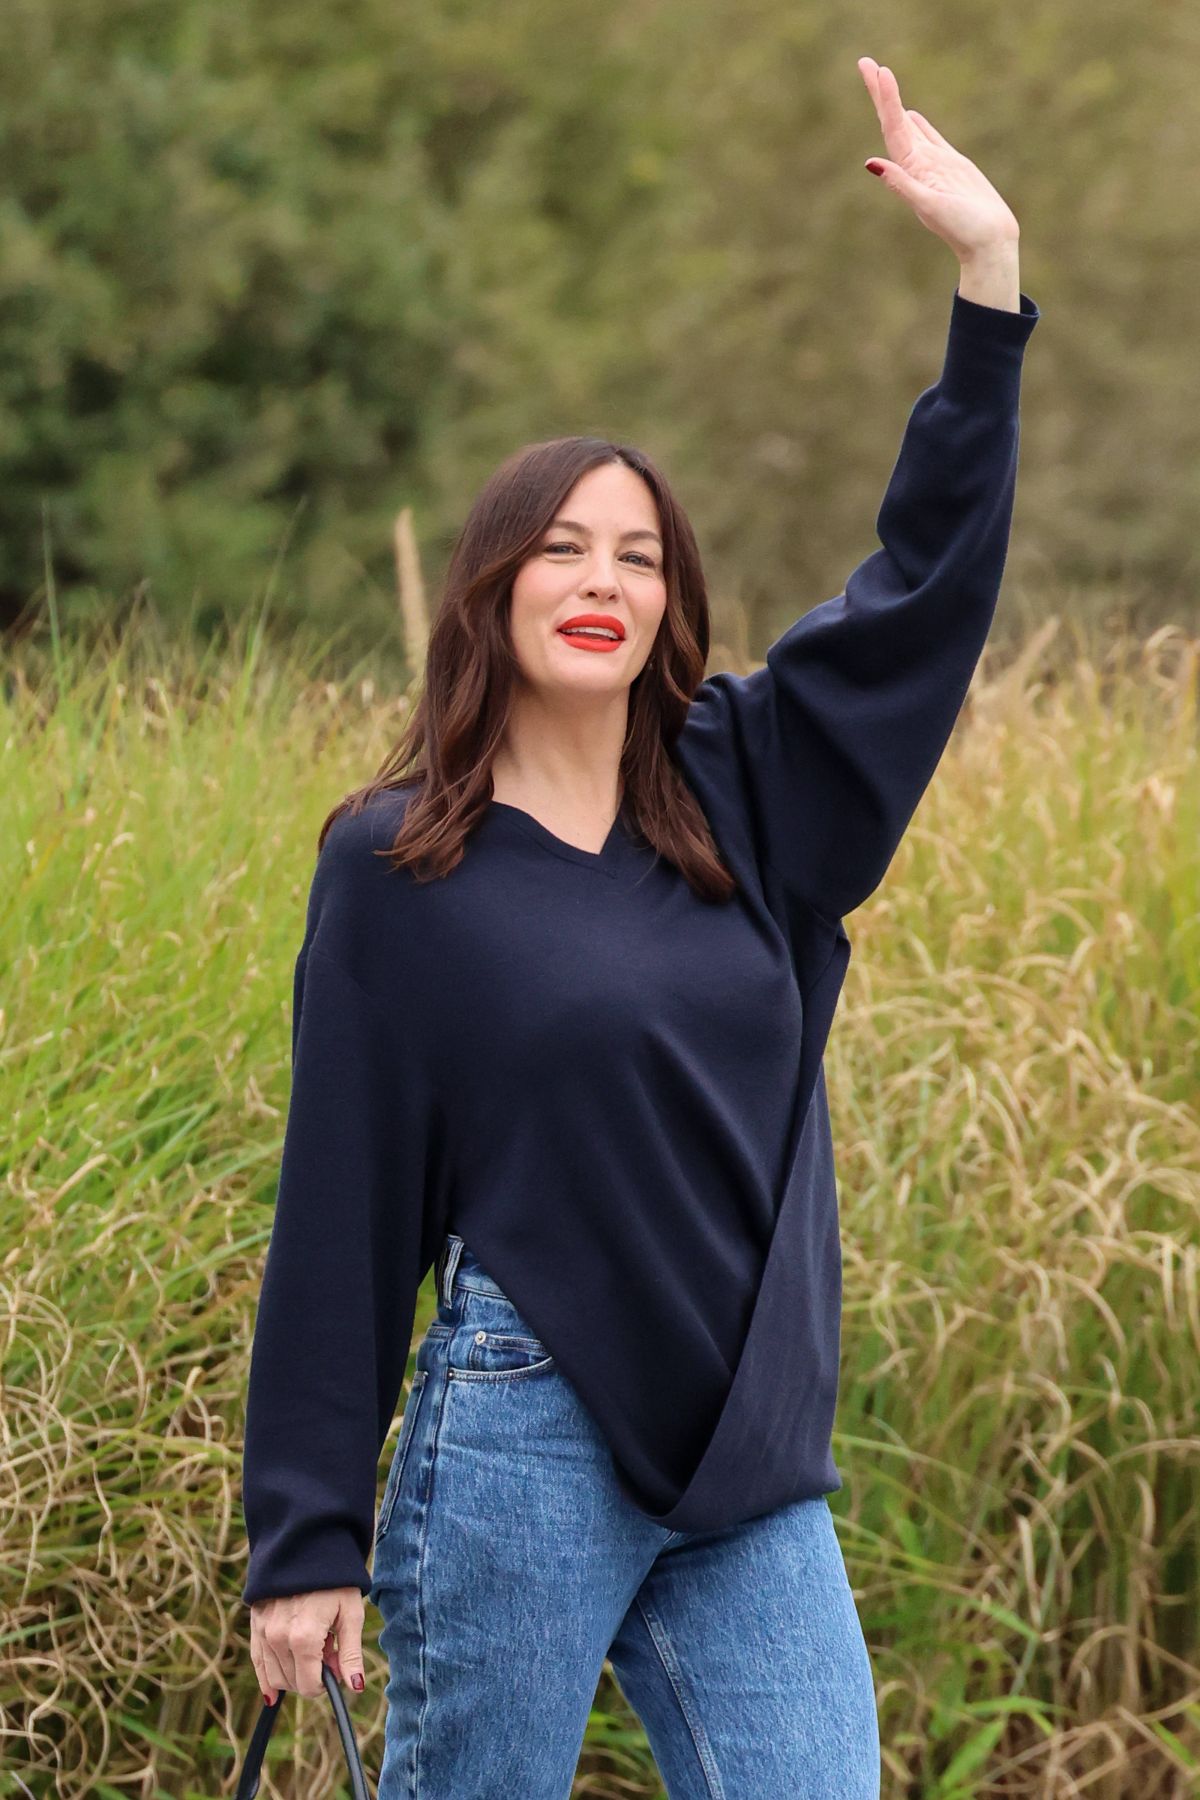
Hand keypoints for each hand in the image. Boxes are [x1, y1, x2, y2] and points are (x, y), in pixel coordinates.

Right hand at [250, 1587, 366, 1703]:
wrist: (309, 1548)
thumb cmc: (336, 1582)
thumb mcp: (351, 1615)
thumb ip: (351, 1654)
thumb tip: (355, 1686)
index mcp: (304, 1637)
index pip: (310, 1685)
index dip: (326, 1684)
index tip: (335, 1667)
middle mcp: (278, 1637)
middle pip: (293, 1682)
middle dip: (311, 1676)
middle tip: (326, 1650)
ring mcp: (264, 1631)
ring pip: (275, 1676)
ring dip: (293, 1672)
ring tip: (311, 1644)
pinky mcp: (255, 1623)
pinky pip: (258, 1660)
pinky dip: (268, 1675)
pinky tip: (274, 1690)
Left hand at [857, 58, 1019, 258]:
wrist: (990, 243)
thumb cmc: (963, 229)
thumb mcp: (930, 206)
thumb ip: (902, 184)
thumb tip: (871, 164)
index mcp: (911, 172)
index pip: (893, 128)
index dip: (885, 100)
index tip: (878, 71)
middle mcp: (918, 166)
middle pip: (894, 122)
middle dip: (881, 93)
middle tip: (867, 63)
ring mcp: (934, 165)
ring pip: (909, 127)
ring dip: (895, 104)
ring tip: (882, 80)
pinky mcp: (952, 166)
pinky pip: (930, 139)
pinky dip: (918, 125)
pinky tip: (910, 115)